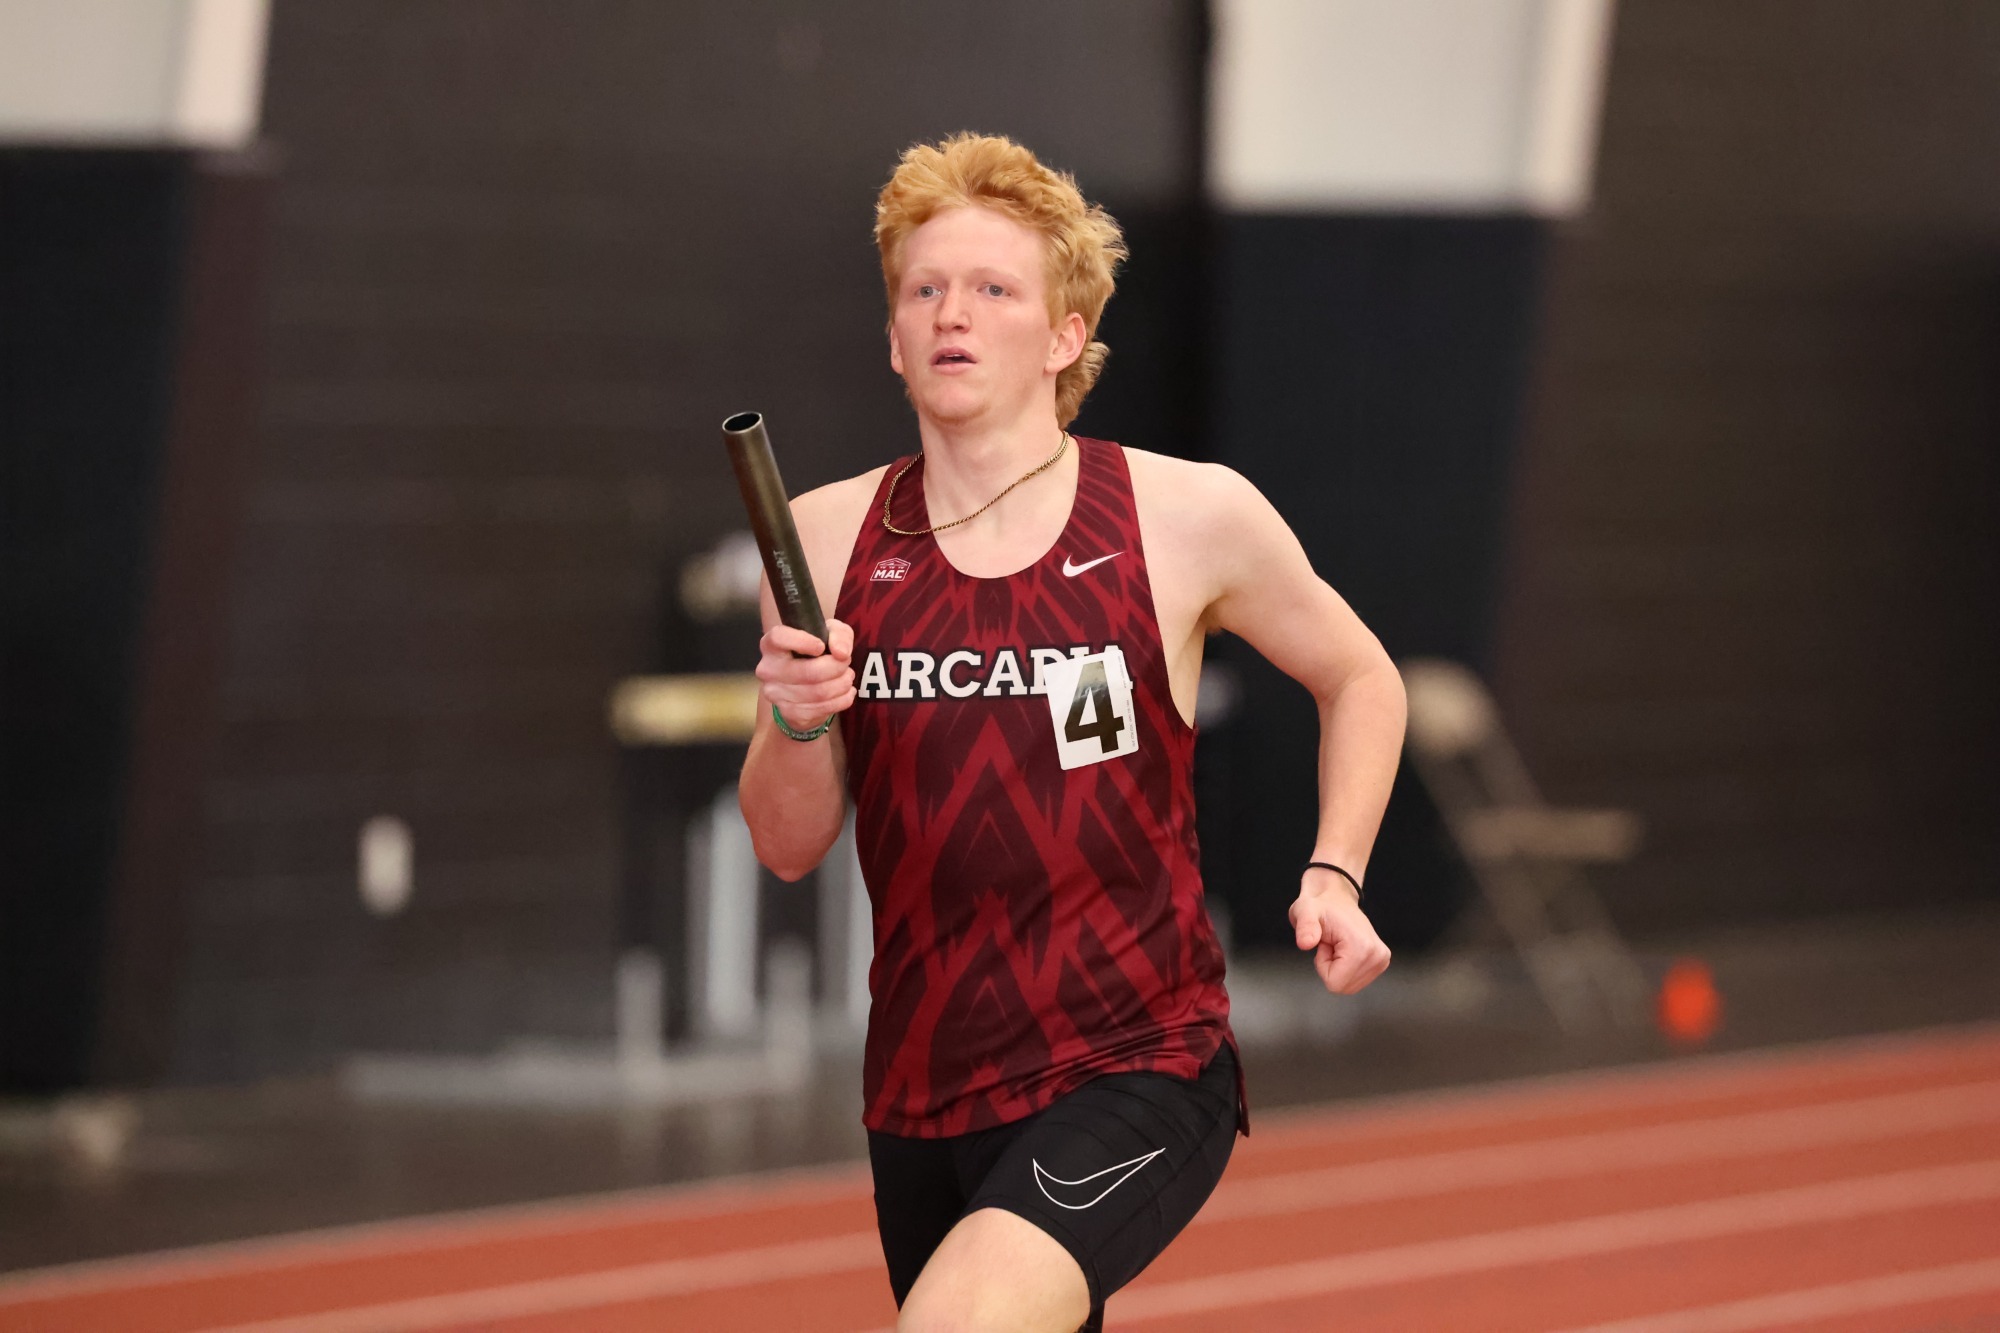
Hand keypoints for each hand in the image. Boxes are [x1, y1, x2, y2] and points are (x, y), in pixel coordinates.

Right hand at [755, 619, 855, 730]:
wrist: (805, 684)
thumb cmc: (815, 651)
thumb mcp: (830, 632)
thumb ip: (838, 634)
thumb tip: (841, 653)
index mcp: (771, 645)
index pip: (779, 639)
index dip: (802, 641)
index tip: (821, 646)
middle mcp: (768, 670)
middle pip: (809, 672)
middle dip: (837, 667)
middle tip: (845, 663)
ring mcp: (776, 694)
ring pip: (819, 692)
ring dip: (842, 684)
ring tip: (847, 677)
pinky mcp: (789, 713)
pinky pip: (822, 709)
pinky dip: (842, 700)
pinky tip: (845, 692)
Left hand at [1289, 875, 1390, 993]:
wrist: (1336, 898)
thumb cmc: (1320, 906)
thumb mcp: (1304, 912)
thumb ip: (1305, 927)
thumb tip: (1305, 943)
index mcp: (1363, 947)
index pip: (1335, 984)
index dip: (1323, 966)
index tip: (1325, 944)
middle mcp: (1377, 956)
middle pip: (1343, 988)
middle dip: (1330, 968)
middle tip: (1331, 944)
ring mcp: (1381, 960)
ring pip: (1349, 986)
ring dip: (1337, 968)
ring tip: (1336, 945)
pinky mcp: (1381, 962)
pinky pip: (1355, 981)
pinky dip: (1345, 968)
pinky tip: (1343, 948)